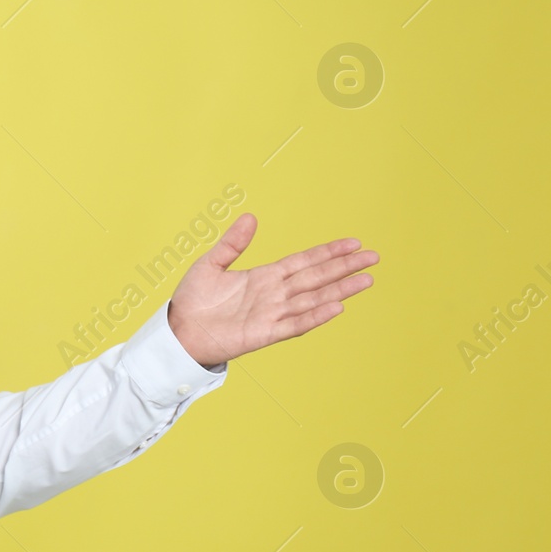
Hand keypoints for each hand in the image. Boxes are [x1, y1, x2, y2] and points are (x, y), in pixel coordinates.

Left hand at [167, 213, 378, 367]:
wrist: (178, 332)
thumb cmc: (193, 300)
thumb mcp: (211, 264)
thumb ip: (233, 244)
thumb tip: (251, 217)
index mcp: (264, 277)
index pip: (303, 261)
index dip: (328, 252)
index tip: (353, 243)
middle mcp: (274, 295)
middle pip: (316, 278)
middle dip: (344, 267)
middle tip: (373, 257)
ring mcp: (272, 314)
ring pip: (313, 299)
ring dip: (339, 289)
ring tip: (366, 280)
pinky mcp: (264, 334)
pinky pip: (295, 324)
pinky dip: (315, 316)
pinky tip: (336, 306)